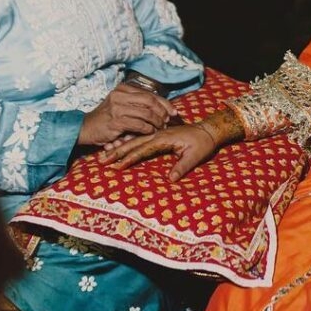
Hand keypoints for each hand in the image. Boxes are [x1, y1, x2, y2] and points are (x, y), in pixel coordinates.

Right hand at [77, 83, 176, 145]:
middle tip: (168, 120)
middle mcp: (120, 95)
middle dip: (163, 111)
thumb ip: (138, 104)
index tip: (174, 111)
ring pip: (147, 113)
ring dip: (157, 122)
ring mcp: (117, 107)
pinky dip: (148, 129)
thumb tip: (164, 108)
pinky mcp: (116, 121)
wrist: (86, 128)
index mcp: (123, 89)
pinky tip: (150, 131)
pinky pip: (139, 124)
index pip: (150, 94)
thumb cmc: (107, 118)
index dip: (164, 103)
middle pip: (150, 101)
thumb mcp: (122, 105)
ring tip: (160, 127)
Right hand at [98, 123, 218, 181]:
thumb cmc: (202, 144)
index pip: (143, 149)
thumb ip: (182, 166)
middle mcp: (158, 135)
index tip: (116, 166)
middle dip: (118, 152)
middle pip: (134, 143)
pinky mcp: (159, 136)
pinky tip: (119, 148)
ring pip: (135, 140)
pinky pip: (140, 139)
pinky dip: (128, 144)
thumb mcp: (195, 156)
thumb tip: (170, 179)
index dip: (129, 158)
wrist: (208, 130)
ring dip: (120, 147)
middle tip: (102, 160)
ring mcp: (158, 134)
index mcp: (164, 138)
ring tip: (105, 154)